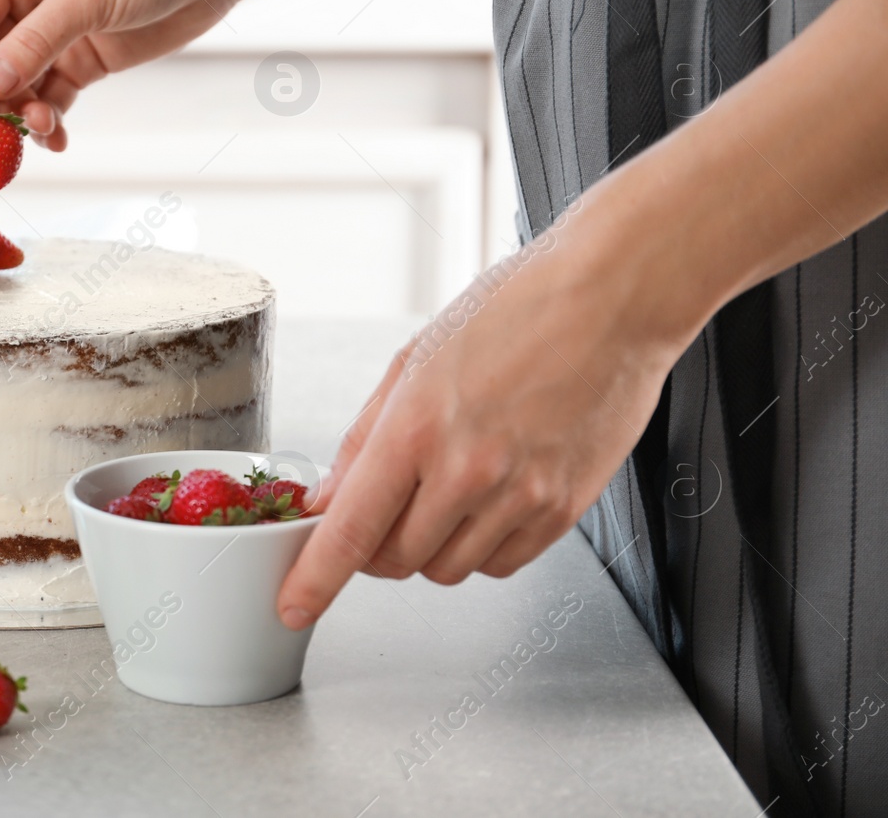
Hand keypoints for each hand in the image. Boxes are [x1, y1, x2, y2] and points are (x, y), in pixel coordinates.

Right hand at [0, 0, 236, 149]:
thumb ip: (34, 44)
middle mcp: (27, 0)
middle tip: (7, 131)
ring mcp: (56, 33)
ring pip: (20, 85)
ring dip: (25, 112)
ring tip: (47, 127)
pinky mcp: (84, 59)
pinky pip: (52, 97)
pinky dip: (50, 119)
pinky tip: (57, 138)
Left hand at [277, 211, 696, 629]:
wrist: (611, 301)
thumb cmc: (515, 313)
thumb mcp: (414, 361)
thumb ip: (364, 439)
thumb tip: (331, 498)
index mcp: (417, 427)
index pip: (351, 530)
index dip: (315, 579)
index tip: (294, 605)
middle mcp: (467, 470)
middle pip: (395, 560)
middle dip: (375, 548)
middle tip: (383, 511)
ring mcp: (520, 497)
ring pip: (448, 570)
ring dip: (430, 548)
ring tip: (446, 490)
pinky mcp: (563, 511)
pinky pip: (502, 564)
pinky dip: (480, 548)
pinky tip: (486, 500)